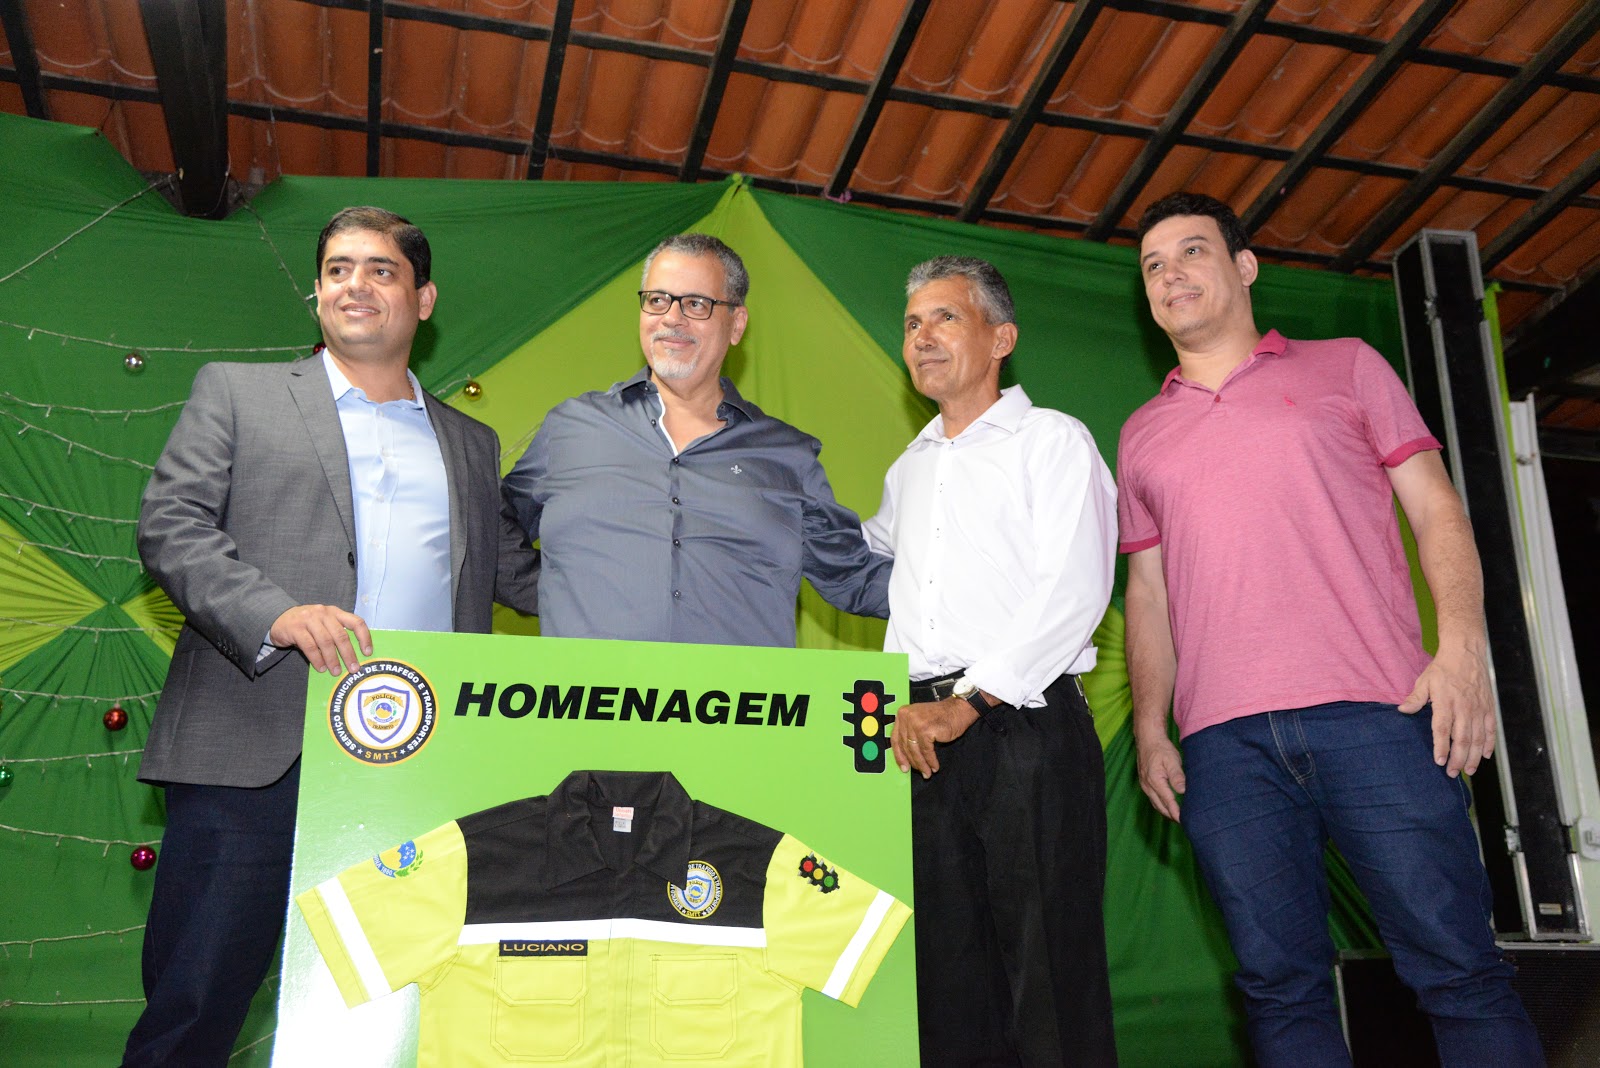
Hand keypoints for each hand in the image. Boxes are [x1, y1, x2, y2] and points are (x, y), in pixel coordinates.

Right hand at [269, 604, 371, 675]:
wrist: (279, 618)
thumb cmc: (307, 625)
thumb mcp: (324, 624)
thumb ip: (336, 633)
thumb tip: (353, 656)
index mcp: (335, 612)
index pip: (356, 622)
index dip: (364, 638)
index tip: (367, 653)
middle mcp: (324, 613)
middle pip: (341, 635)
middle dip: (348, 654)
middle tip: (353, 669)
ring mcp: (309, 619)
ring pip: (326, 641)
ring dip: (332, 659)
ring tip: (336, 671)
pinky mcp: (296, 628)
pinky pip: (310, 646)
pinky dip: (317, 659)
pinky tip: (321, 668)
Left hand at [890, 696, 980, 778]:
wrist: (958, 709)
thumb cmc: (940, 716)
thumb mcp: (919, 720)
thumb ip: (909, 732)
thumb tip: (905, 757)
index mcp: (902, 714)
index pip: (895, 739)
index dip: (899, 755)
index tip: (903, 767)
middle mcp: (906, 717)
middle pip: (905, 746)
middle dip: (913, 762)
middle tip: (919, 772)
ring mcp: (915, 723)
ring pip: (915, 750)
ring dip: (922, 764)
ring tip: (928, 772)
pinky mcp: (925, 730)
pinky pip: (926, 751)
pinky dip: (931, 761)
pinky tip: (934, 766)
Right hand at [1135, 731, 1185, 820]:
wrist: (1147, 739)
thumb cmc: (1161, 748)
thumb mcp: (1172, 760)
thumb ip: (1177, 776)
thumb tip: (1183, 791)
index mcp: (1154, 781)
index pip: (1167, 801)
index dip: (1176, 812)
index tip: (1184, 821)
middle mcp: (1147, 785)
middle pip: (1160, 806)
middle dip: (1171, 815)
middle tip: (1184, 822)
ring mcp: (1144, 784)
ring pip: (1155, 803)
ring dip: (1165, 811)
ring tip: (1177, 817)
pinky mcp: (1144, 782)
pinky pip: (1153, 798)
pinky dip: (1161, 804)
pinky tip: (1168, 805)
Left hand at [1400, 642, 1494, 776]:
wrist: (1466, 653)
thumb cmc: (1442, 668)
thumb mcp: (1424, 681)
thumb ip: (1415, 698)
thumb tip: (1402, 710)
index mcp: (1446, 702)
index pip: (1442, 730)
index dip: (1441, 747)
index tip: (1439, 761)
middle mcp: (1464, 708)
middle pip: (1462, 739)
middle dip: (1457, 759)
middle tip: (1452, 773)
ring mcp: (1479, 709)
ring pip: (1477, 738)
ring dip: (1474, 757)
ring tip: (1469, 771)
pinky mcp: (1489, 707)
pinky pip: (1490, 729)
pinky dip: (1489, 743)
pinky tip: (1485, 755)